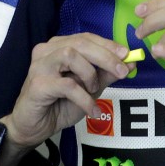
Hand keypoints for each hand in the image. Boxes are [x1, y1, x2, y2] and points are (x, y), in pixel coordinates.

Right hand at [0, 33, 132, 151]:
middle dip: (105, 56)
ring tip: (94, 90)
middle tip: (122, 71)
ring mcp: (40, 65)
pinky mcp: (38, 84)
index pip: (86, 38)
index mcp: (59, 46)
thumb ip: (106, 75)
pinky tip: (92, 109)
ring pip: (71, 56)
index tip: (127, 55)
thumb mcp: (89, 89)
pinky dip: (84, 98)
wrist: (33, 128)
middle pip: (80, 43)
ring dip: (90, 73)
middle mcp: (47, 51)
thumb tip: (131, 63)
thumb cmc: (60, 105)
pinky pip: (67, 85)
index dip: (108, 45)